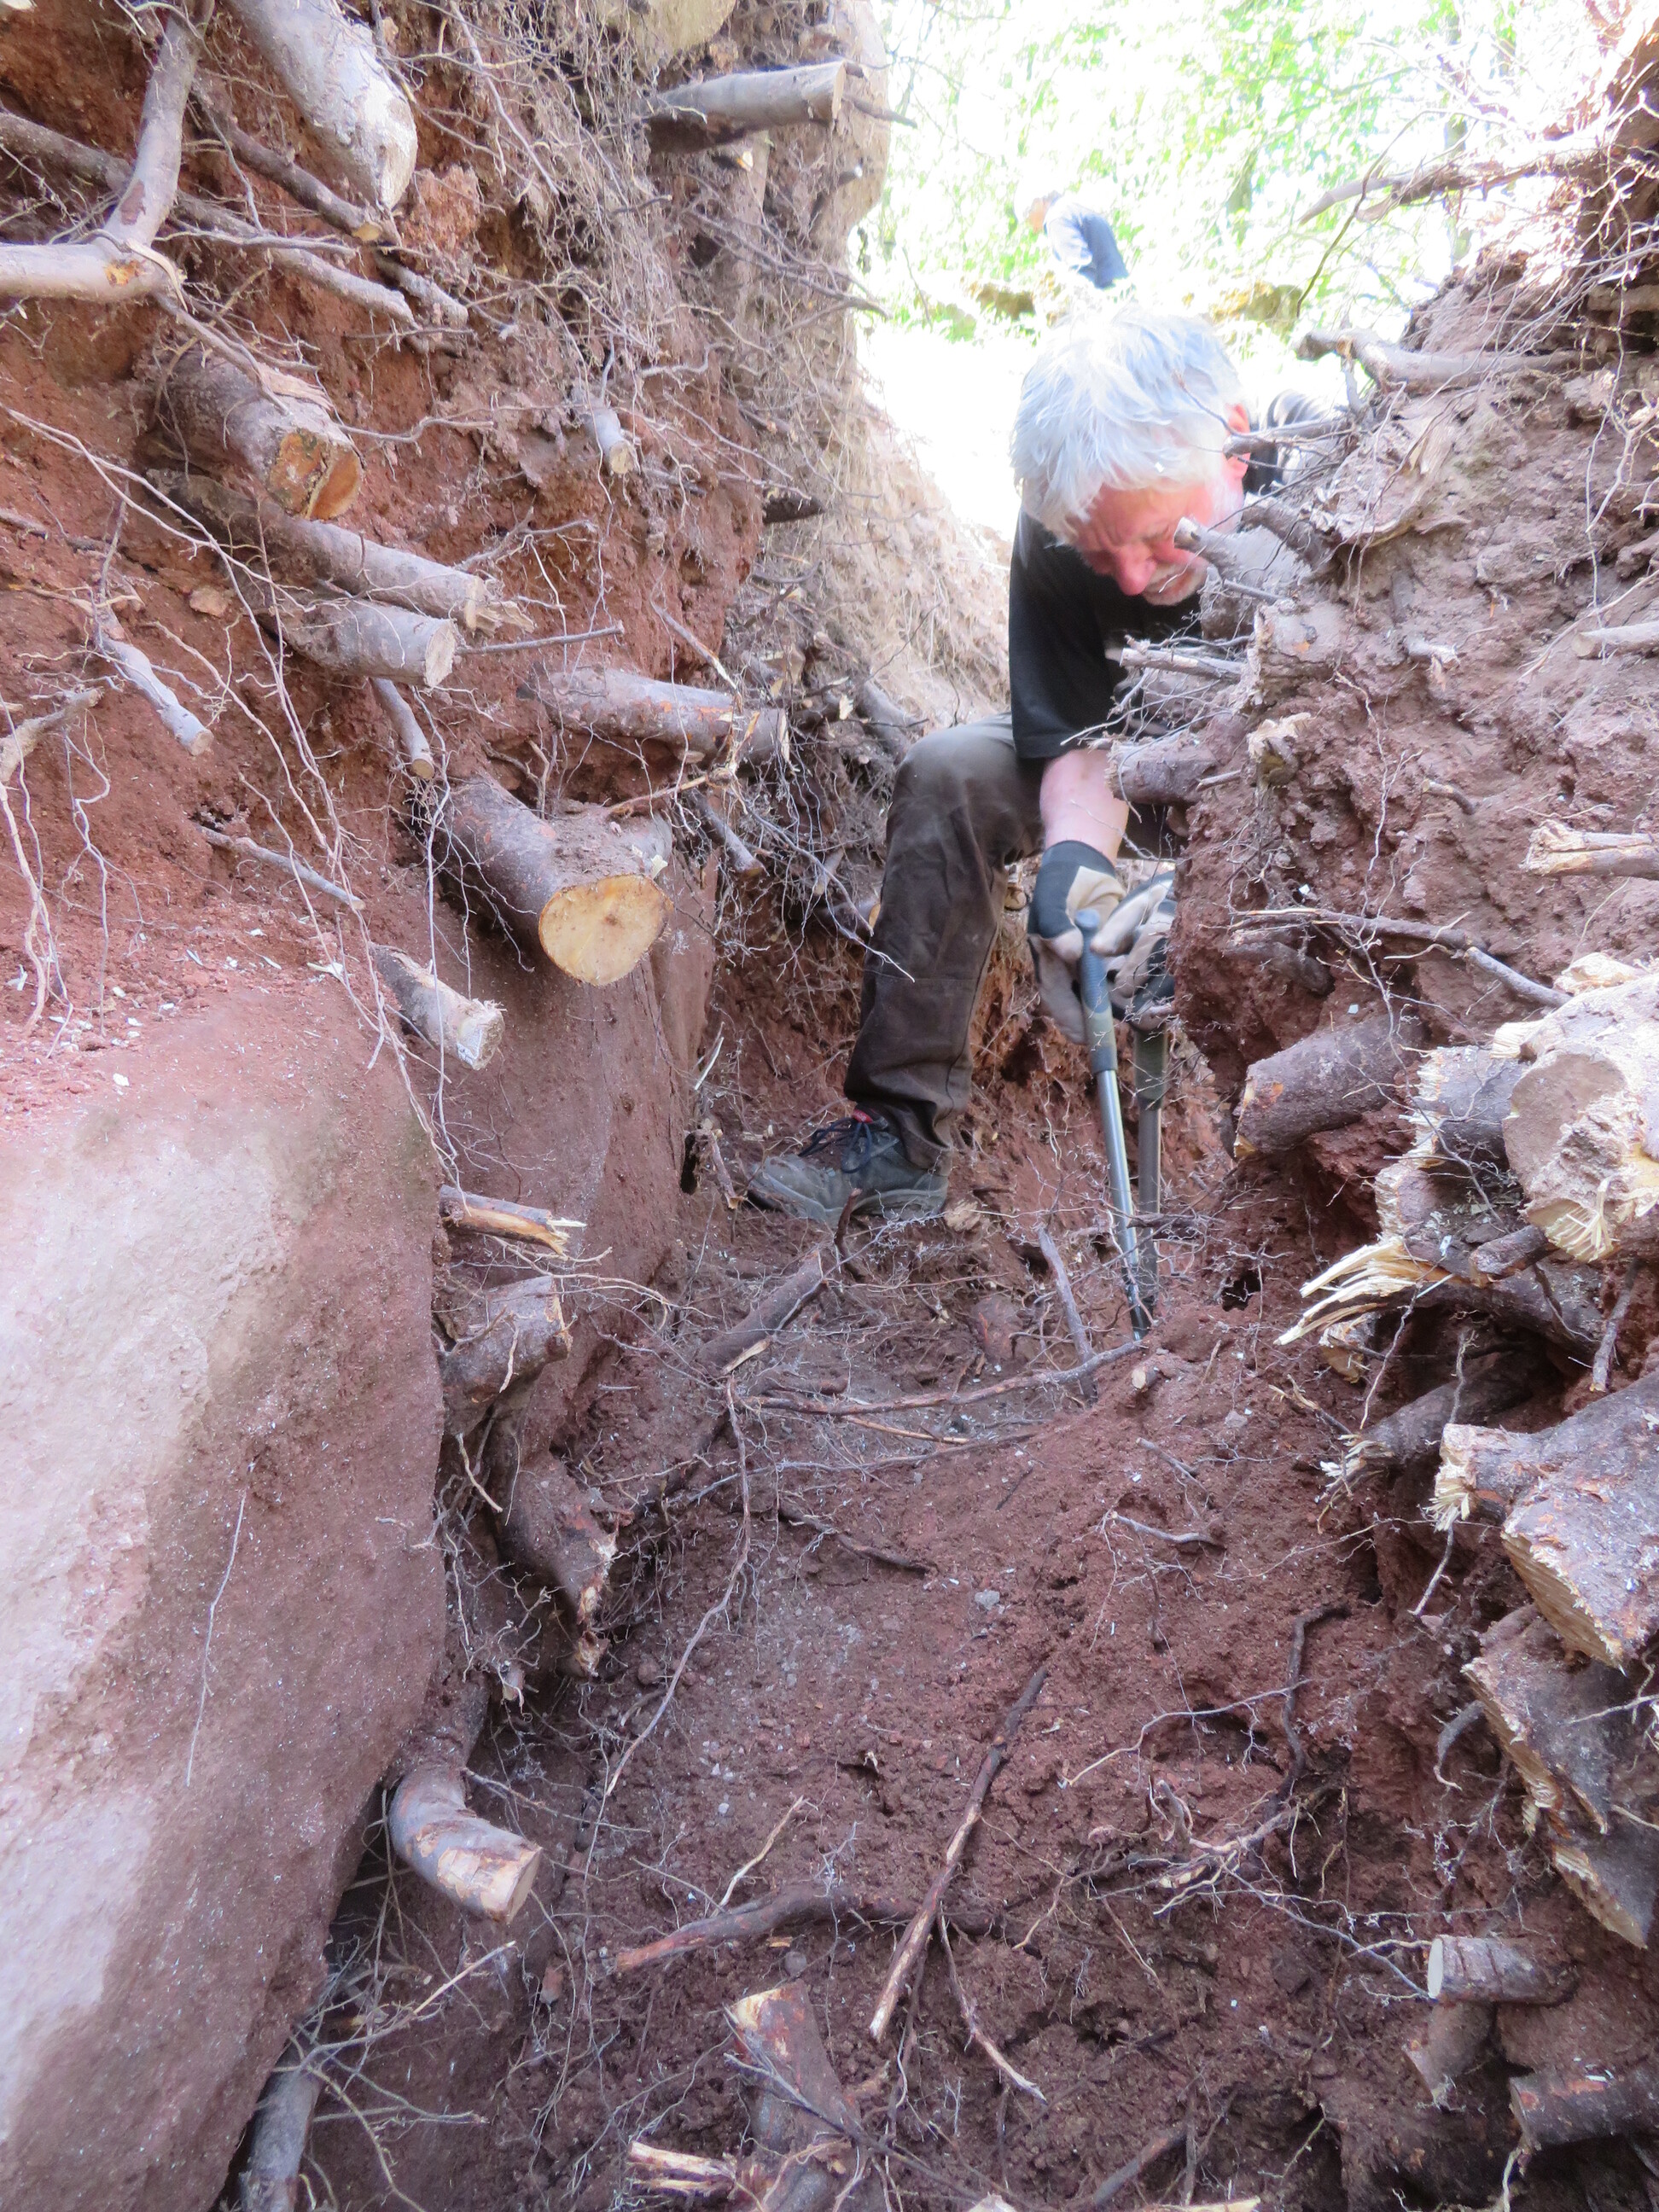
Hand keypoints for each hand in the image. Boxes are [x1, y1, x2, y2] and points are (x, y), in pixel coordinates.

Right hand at [1027, 839, 1124, 1041]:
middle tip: (1110, 1041)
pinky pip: (1116, 979)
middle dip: (1092, 1023)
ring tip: (1133, 1025)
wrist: (1083, 865)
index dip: (1070, 1019)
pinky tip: (1143, 1002)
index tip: (1086, 1038)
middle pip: (1077, 1004)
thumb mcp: (1054, 897)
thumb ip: (1057, 923)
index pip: (1056, 997)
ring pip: (1098, 995)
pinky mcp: (1106, 956)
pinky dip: (1127, 990)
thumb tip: (1070, 952)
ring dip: (1113, 1010)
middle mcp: (1065, 968)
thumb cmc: (1063, 881)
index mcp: (1047, 960)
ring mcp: (1085, 964)